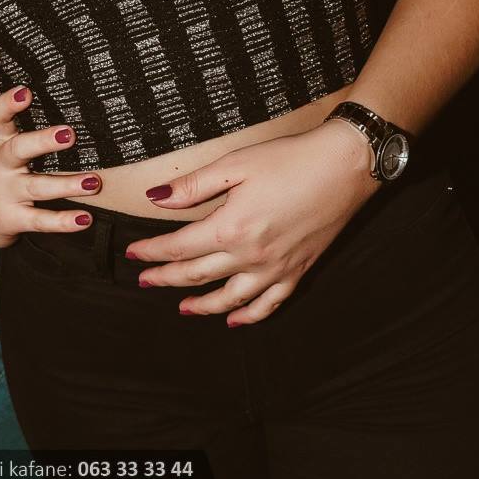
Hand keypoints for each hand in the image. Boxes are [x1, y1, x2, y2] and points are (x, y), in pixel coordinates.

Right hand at [0, 85, 101, 247]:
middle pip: (19, 149)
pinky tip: (85, 219)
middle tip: (69, 134)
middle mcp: (2, 166)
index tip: (25, 91)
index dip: (8, 104)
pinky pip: (40, 220)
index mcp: (1, 143)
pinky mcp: (13, 219)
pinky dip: (63, 221)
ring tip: (93, 181)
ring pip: (37, 186)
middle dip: (43, 141)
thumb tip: (78, 108)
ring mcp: (6, 193)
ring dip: (66, 184)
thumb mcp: (7, 149)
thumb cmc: (3, 173)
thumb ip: (31, 132)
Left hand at [128, 121, 377, 325]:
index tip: (134, 254)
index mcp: (230, 228)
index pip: (179, 248)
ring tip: (181, 307)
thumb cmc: (290, 159)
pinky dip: (248, 315)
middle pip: (197, 275)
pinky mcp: (298, 270)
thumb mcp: (235, 164)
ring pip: (230, 298)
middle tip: (145, 280)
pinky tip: (234, 319)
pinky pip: (269, 304)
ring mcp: (276, 268)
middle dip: (167, 278)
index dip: (152, 252)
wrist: (344, 166)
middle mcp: (250, 256)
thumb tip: (155, 197)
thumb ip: (193, 186)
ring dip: (201, 305)